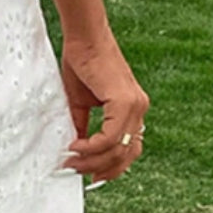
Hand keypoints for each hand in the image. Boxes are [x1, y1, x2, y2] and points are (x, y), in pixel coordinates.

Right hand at [58, 27, 148, 185]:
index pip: (130, 149)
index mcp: (133, 109)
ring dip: (93, 160)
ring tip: (72, 160)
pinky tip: (77, 146)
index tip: (90, 175)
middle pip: (126, 155)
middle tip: (76, 170)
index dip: (112, 167)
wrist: (84, 37)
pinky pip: (111, 137)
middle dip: (100, 169)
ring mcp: (135, 106)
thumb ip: (84, 125)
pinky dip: (92, 146)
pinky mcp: (125, 102)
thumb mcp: (82, 102)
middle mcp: (139, 109)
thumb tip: (78, 148)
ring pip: (119, 149)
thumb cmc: (82, 63)